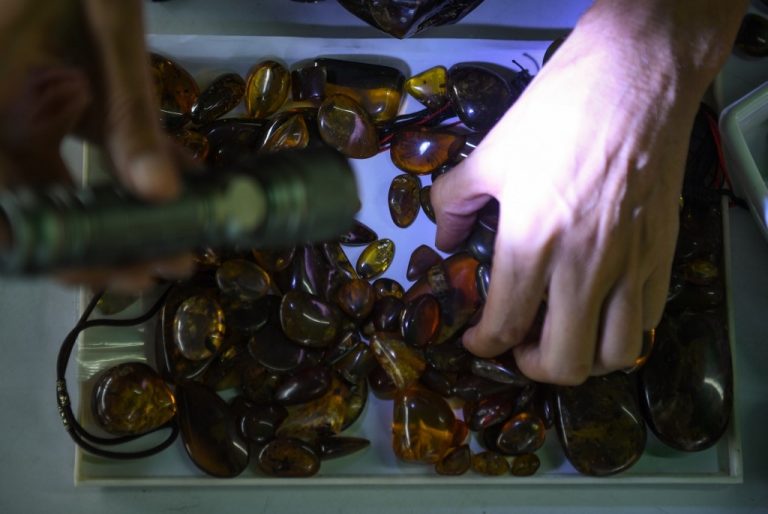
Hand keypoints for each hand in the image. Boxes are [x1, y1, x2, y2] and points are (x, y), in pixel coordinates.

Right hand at [0, 0, 192, 289]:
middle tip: (170, 263)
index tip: (123, 275)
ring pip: (57, 180)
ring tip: (181, 232)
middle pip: (36, 205)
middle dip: (105, 240)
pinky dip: (123, 164)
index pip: (12, 207)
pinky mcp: (40, 93)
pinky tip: (175, 178)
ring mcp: (13, 106)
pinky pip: (75, 143)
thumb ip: (128, 112)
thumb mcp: (107, 28)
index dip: (61, 252)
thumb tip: (164, 195)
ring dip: (118, 209)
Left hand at [431, 15, 708, 383]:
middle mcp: (583, 267)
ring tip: (562, 335)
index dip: (482, 344)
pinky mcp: (662, 256)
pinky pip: (647, 323)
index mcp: (532, 243)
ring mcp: (630, 266)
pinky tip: (600, 311)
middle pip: (563, 362)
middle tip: (517, 345)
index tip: (475, 339)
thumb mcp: (490, 155)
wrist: (634, 81)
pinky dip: (621, 333)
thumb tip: (445, 238)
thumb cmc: (556, 114)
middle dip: (530, 367)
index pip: (503, 326)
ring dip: (582, 359)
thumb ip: (453, 202)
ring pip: (615, 355)